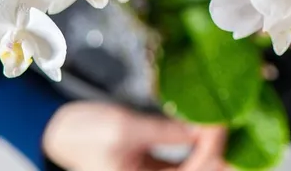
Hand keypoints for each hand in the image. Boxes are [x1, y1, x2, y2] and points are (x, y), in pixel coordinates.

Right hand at [43, 102, 227, 170]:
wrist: (56, 130)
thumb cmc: (82, 132)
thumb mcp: (124, 129)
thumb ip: (164, 131)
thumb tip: (201, 127)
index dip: (211, 150)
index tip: (219, 123)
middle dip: (218, 156)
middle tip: (235, 132)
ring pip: (192, 167)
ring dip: (210, 151)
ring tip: (227, 131)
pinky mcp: (150, 162)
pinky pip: (181, 159)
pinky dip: (196, 146)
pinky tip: (207, 130)